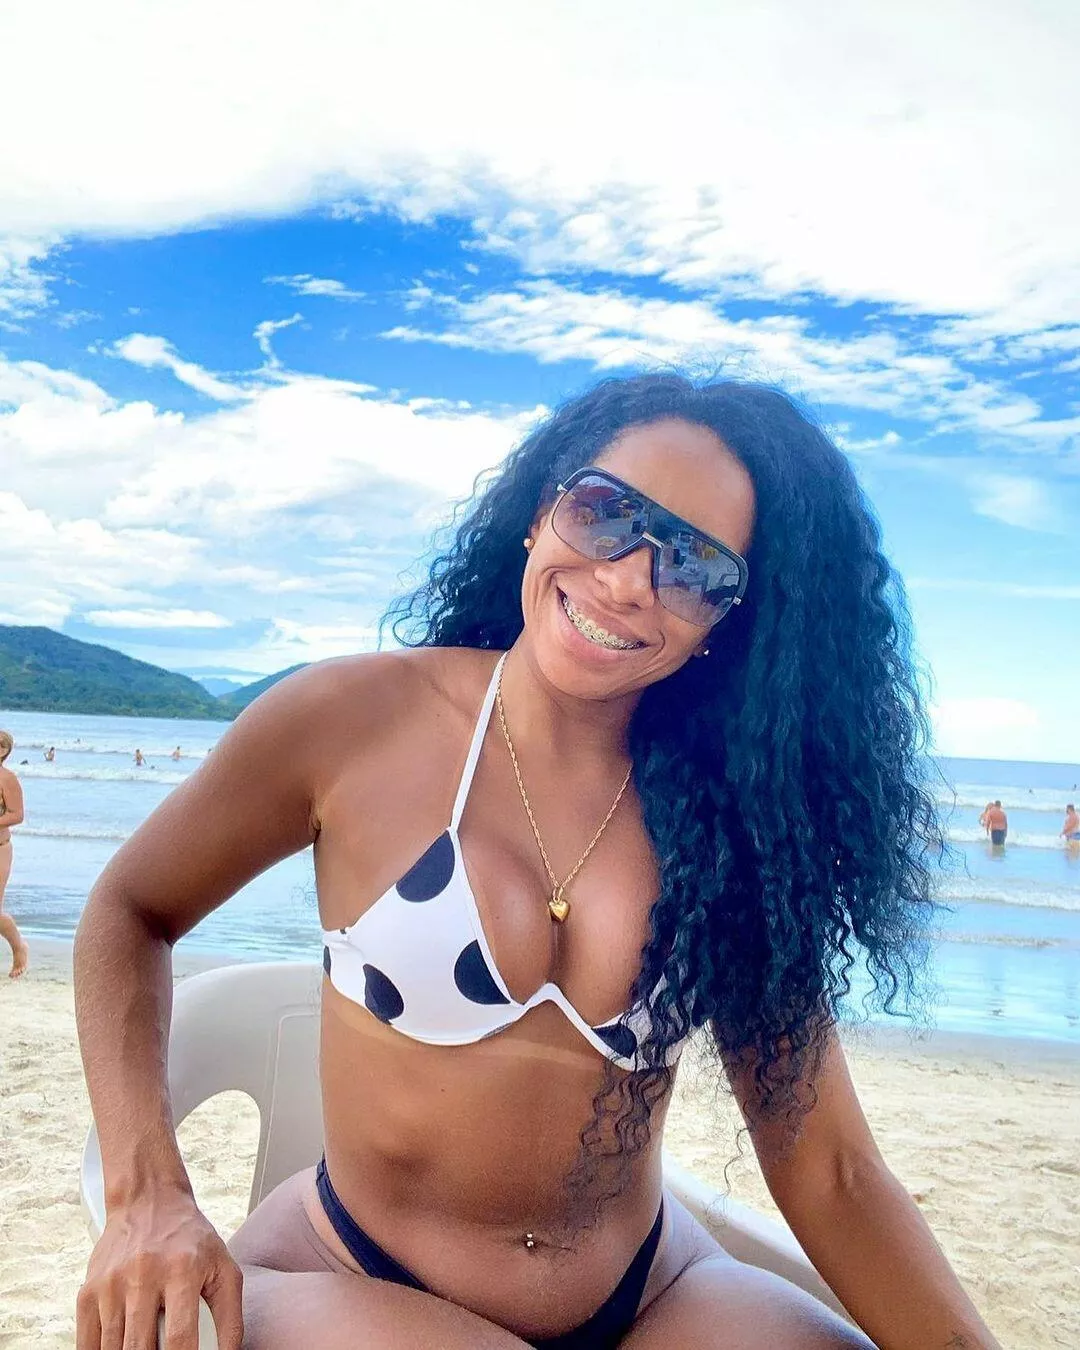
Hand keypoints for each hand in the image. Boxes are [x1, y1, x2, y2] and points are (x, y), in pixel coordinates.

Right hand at [77, 1190, 242, 1349]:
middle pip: (140, 1349)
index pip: (181, 1337)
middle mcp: (143, 1276)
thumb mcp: (223, 1267)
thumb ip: (230, 1316)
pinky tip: (120, 1349)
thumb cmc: (190, 1238)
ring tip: (146, 1346)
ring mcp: (111, 1285)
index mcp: (182, 1269)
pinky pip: (87, 1344)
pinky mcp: (88, 1292)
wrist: (148, 1200)